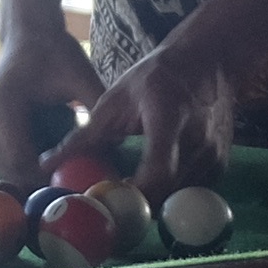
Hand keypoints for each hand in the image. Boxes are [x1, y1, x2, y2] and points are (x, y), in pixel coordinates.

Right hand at [0, 20, 103, 185]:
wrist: (28, 34)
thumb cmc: (53, 50)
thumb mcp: (79, 74)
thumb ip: (95, 105)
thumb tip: (115, 141)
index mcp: (4, 106)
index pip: (21, 159)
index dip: (49, 177)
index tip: (80, 183)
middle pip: (14, 171)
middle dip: (45, 182)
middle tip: (80, 185)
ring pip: (11, 171)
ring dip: (39, 177)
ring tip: (72, 174)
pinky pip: (10, 162)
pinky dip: (33, 166)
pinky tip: (58, 161)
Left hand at [76, 37, 236, 201]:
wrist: (208, 61)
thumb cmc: (157, 76)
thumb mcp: (116, 98)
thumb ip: (84, 136)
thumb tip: (46, 164)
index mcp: (169, 119)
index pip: (157, 172)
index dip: (131, 195)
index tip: (104, 198)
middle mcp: (198, 141)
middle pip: (166, 194)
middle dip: (135, 206)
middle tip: (107, 204)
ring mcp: (214, 155)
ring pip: (178, 199)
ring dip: (152, 202)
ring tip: (126, 193)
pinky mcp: (221, 164)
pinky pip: (191, 192)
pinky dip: (170, 194)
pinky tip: (151, 183)